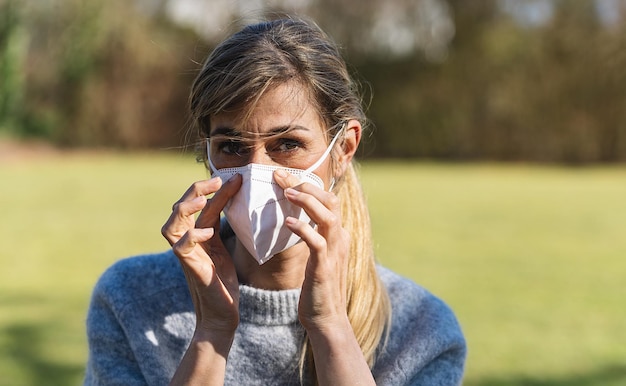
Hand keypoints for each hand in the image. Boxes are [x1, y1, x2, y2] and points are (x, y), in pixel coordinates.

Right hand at [161, 175, 242, 334]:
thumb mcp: (225, 249)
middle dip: (195, 191)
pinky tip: (208, 232)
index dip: (213, 189)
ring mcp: (187, 256)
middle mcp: (188, 242)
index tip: (235, 178)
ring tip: (204, 200)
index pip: (200, 205)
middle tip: (217, 181)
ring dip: (185, 210)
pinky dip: (192, 237)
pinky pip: (181, 249)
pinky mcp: (191, 269)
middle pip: (179, 209)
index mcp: (198, 235)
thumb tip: (239, 204)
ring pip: (171, 226)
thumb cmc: (224, 283)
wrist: (222, 314)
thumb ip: (223, 228)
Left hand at [273, 170, 350, 331]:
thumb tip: (292, 219)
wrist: (326, 319)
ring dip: (307, 201)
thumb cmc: (316, 288)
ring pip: (328, 216)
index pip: (327, 199)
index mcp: (337, 234)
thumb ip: (311, 236)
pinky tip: (287, 223)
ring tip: (286, 193)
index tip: (283, 176)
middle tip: (280, 177)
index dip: (306, 184)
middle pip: (330, 200)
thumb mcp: (317, 256)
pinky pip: (317, 243)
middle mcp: (339, 239)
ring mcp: (334, 252)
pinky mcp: (324, 268)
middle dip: (305, 185)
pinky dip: (303, 229)